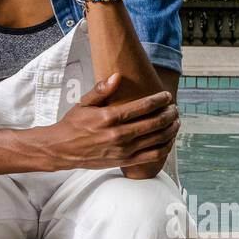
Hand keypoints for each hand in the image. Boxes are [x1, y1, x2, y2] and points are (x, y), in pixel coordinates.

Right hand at [44, 73, 178, 176]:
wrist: (63, 149)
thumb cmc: (73, 124)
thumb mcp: (83, 103)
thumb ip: (101, 90)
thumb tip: (116, 76)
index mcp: (109, 117)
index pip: (143, 106)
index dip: (159, 99)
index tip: (166, 95)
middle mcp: (119, 134)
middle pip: (155, 122)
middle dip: (169, 113)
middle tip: (174, 107)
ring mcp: (123, 150)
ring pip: (158, 139)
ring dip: (171, 128)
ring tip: (175, 121)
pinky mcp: (125, 161)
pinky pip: (153, 155)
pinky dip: (166, 146)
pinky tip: (169, 139)